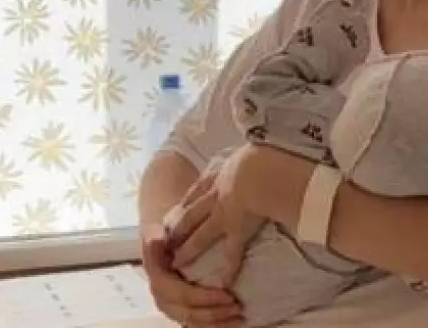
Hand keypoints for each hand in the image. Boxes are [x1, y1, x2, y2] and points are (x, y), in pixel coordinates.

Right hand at [139, 223, 244, 326]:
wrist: (162, 257)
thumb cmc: (167, 246)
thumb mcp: (160, 240)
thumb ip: (157, 242)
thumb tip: (156, 236)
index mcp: (159, 282)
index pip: (183, 295)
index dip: (205, 297)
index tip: (227, 294)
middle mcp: (164, 300)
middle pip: (190, 312)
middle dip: (215, 311)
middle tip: (237, 306)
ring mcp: (172, 310)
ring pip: (194, 322)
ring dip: (218, 322)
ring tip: (239, 316)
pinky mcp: (182, 315)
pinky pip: (198, 326)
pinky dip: (216, 326)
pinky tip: (233, 323)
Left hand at [168, 145, 265, 286]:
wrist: (259, 170)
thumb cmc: (258, 155)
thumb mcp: (246, 149)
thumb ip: (244, 153)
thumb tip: (253, 146)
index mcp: (218, 173)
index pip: (197, 191)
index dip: (186, 202)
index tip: (175, 212)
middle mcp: (215, 194)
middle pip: (191, 213)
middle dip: (178, 226)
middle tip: (167, 237)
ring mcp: (223, 214)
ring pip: (201, 233)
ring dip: (189, 248)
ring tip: (178, 261)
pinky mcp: (236, 229)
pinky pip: (231, 252)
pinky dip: (228, 268)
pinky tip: (223, 281)